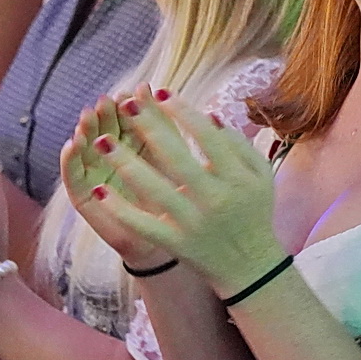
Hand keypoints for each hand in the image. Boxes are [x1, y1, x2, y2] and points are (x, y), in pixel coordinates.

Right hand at [59, 93, 166, 267]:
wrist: (167, 241)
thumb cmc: (171, 198)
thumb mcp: (168, 156)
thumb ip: (161, 125)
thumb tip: (148, 87)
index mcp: (132, 143)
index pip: (125, 118)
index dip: (126, 104)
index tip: (131, 92)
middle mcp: (109, 154)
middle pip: (102, 128)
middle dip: (103, 114)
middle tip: (105, 102)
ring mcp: (93, 173)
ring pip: (84, 147)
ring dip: (83, 131)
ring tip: (87, 117)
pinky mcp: (82, 194)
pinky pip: (72, 175)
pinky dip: (69, 159)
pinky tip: (72, 145)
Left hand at [78, 85, 285, 294]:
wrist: (250, 267)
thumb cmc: (253, 212)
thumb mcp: (259, 176)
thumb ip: (238, 144)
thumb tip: (208, 114)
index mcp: (236, 177)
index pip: (206, 136)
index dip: (182, 112)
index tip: (159, 92)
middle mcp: (214, 198)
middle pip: (176, 157)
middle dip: (149, 127)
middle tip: (125, 103)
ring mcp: (193, 222)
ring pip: (154, 189)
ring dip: (125, 164)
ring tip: (101, 141)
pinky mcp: (176, 243)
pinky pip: (144, 225)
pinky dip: (121, 209)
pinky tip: (100, 191)